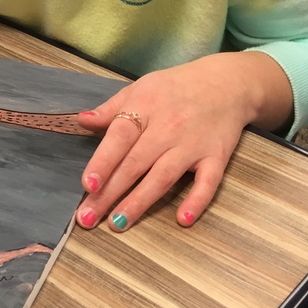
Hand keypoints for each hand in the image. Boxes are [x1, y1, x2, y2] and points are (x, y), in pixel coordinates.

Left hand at [74, 53, 291, 230]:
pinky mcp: (216, 158)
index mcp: (145, 108)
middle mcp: (168, 128)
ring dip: (140, 202)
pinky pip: (208, 182)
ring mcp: (192, 145)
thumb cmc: (175, 88)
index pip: (120, 136)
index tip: (87, 184)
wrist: (226, 83)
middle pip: (135, 164)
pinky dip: (197, 200)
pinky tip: (183, 219)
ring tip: (117, 224)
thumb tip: (81, 120)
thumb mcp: (140, 88)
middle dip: (110, 193)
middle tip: (88, 218)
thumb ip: (111, 108)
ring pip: (163, 177)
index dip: (103, 161)